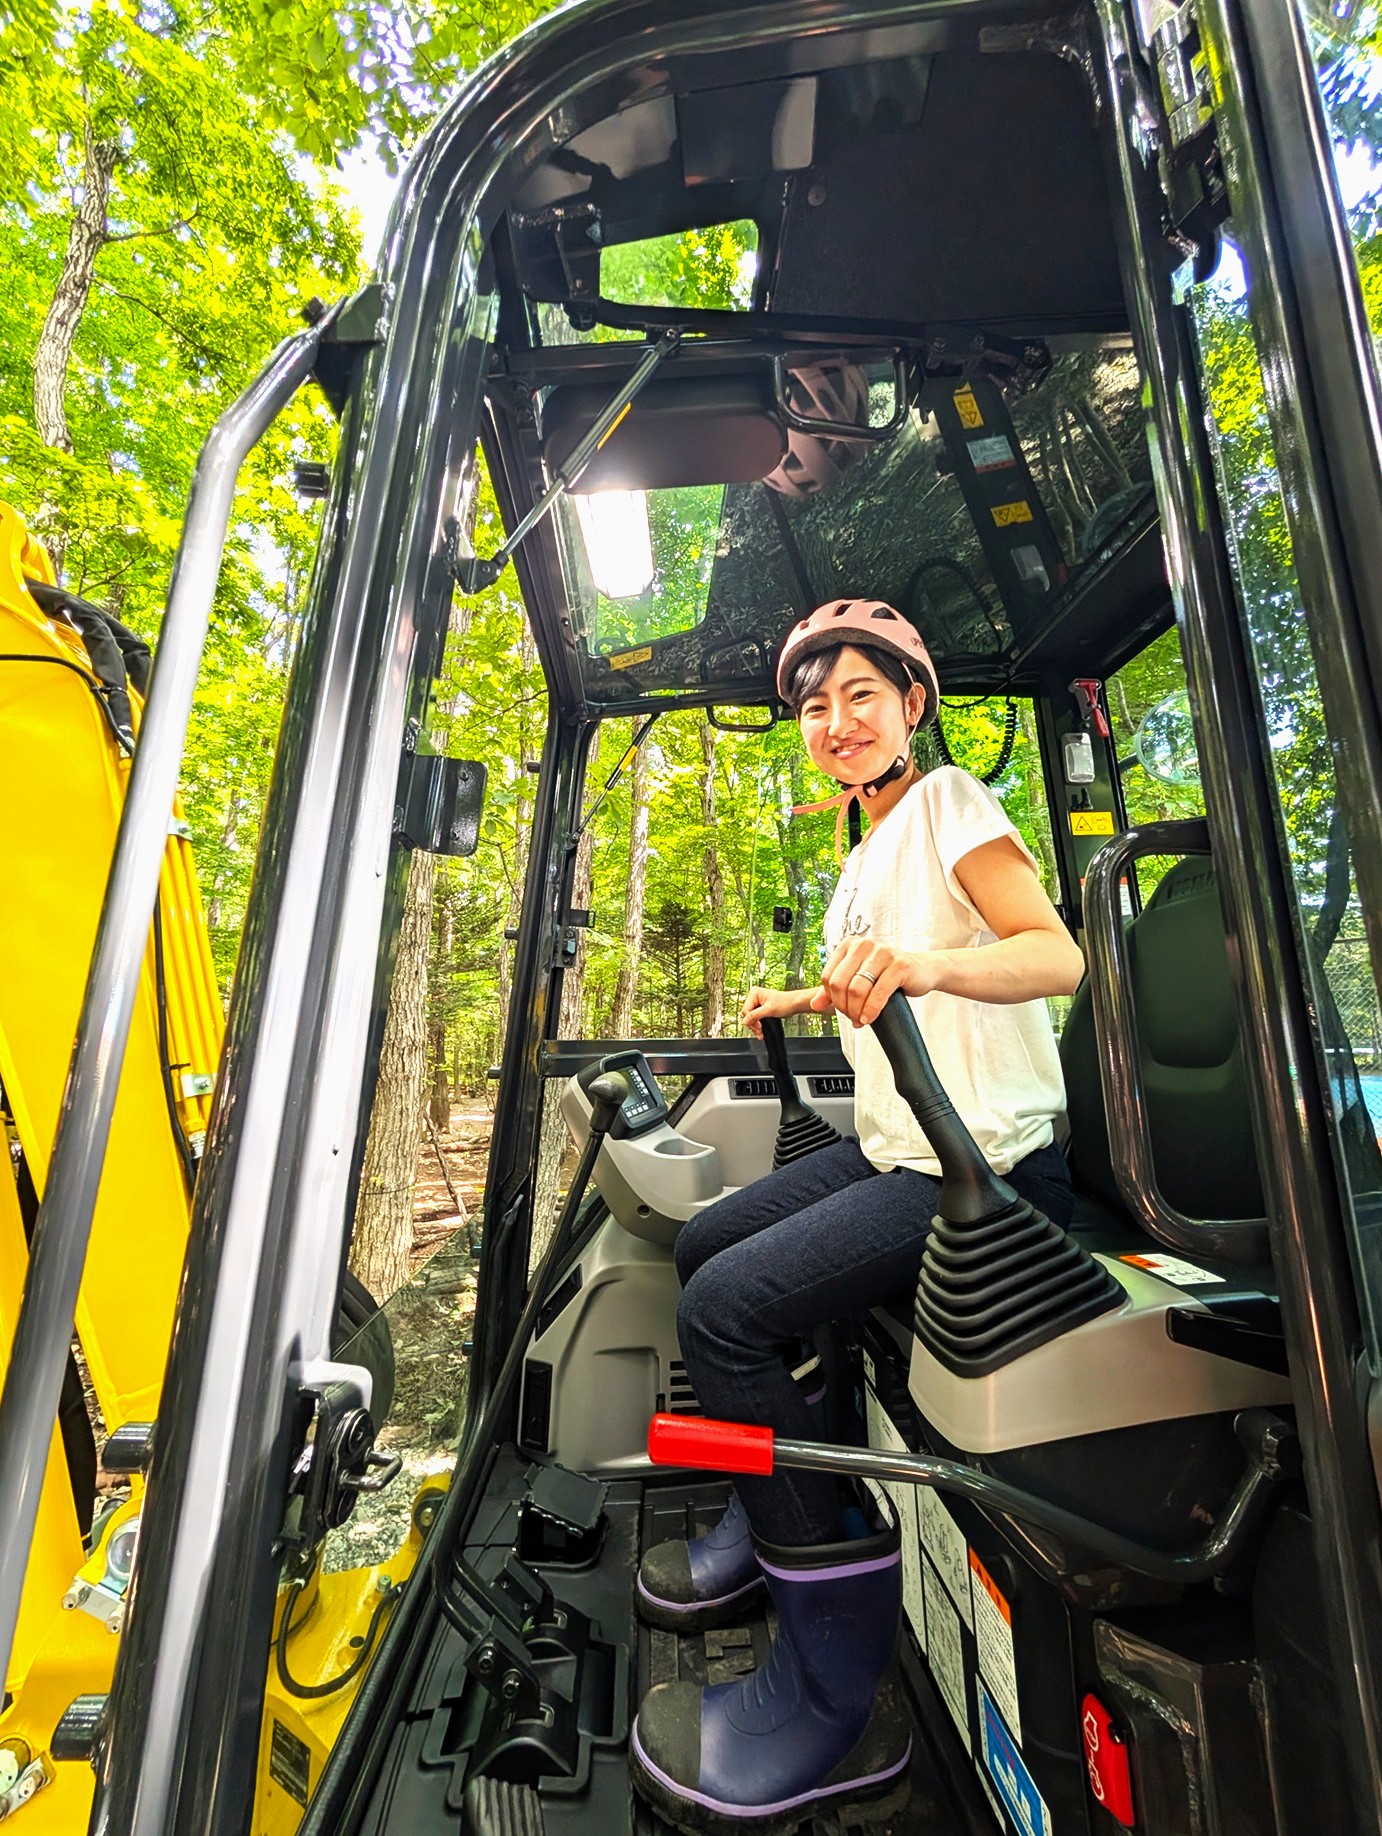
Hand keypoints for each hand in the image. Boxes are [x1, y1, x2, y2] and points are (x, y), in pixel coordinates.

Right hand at [741, 985, 814, 1037]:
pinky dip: (758, 1026)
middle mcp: (755, 998)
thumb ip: (755, 1015)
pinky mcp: (761, 1010)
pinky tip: (761, 1031)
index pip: (746, 1009)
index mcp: (755, 993)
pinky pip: (755, 1019)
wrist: (794, 1004)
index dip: (750, 1019)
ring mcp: (757, 1004)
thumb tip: (745, 1021)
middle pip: (747, 1015)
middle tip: (759, 1031)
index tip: (758, 1026)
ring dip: (755, 1027)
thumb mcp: (769, 1009)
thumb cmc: (785, 1002)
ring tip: (760, 1033)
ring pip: (751, 1018)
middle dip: (753, 1024)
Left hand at [810, 941, 944, 1026]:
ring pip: (856, 990)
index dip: (831, 999)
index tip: (841, 1010)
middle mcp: (864, 945)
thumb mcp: (860, 980)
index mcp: (850, 945)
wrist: (923, 970)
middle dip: (843, 1007)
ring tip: (861, 1019)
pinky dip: (871, 1010)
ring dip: (856, 1011)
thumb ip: (835, 990)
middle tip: (852, 1018)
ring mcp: (883, 953)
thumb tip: (815, 1005)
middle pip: (839, 984)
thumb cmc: (889, 975)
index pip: (828, 976)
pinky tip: (869, 1018)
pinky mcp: (899, 965)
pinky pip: (878, 993)